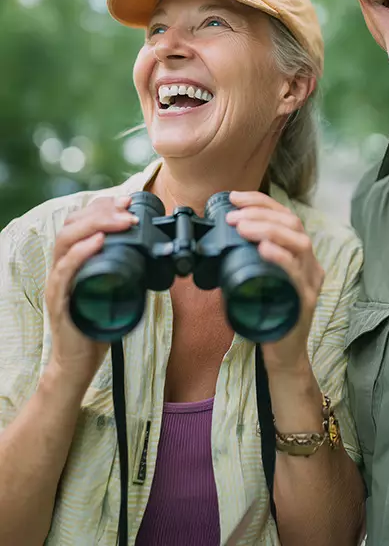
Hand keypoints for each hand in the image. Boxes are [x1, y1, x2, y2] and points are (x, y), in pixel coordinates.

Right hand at [44, 196, 137, 389]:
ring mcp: (58, 283)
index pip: (80, 221)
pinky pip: (64, 272)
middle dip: (103, 211)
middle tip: (128, 210)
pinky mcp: (59, 302)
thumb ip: (126, 272)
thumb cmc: (95, 327)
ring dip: (96, 225)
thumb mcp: (114, 291)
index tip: (128, 201)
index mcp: (73, 261)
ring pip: (65, 241)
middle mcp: (61, 267)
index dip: (103, 206)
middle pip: (72, 224)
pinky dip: (80, 254)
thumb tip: (155, 257)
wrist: (78, 364)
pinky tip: (97, 242)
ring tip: (121, 221)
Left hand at [227, 191, 323, 373]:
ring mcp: (311, 282)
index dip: (261, 202)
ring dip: (268, 229)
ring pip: (298, 242)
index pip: (285, 216)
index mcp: (300, 255)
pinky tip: (264, 248)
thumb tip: (217, 239)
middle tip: (233, 216)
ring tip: (242, 227)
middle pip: (293, 224)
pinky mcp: (306, 302)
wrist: (282, 355)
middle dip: (261, 213)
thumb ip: (247, 259)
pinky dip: (280, 257)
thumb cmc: (268, 316)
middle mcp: (310, 264)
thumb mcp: (257, 280)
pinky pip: (296, 274)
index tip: (235, 198)